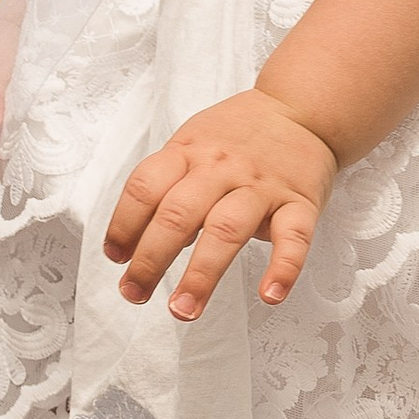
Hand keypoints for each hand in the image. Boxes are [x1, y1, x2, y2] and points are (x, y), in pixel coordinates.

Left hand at [104, 88, 337, 317]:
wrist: (301, 109)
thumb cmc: (239, 135)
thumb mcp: (193, 144)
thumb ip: (168, 188)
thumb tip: (142, 245)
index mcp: (189, 153)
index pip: (145, 188)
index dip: (123, 225)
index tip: (116, 259)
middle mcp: (222, 168)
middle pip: (178, 214)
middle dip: (151, 260)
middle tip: (135, 294)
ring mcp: (262, 186)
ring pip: (228, 229)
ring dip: (202, 274)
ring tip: (184, 309)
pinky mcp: (300, 202)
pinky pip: (294, 237)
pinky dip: (284, 268)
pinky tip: (270, 295)